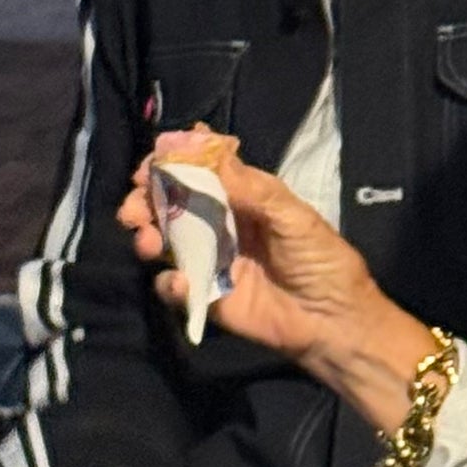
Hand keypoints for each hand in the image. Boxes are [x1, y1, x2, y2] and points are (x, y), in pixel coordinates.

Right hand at [120, 128, 435, 432]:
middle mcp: (220, 223)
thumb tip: (204, 145)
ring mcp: (210, 259)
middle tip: (134, 205)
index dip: (171, 163)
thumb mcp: (293, 216)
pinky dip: (169, 283)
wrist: (332, 321)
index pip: (199, 170)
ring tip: (148, 241)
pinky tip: (180, 283)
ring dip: (148, 236)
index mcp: (243, 196)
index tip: (152, 163)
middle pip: (171, 203)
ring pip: (164, 240)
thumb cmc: (321, 260)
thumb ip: (249, 186)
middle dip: (146, 199)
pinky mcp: (206, 296)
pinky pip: (175, 286)